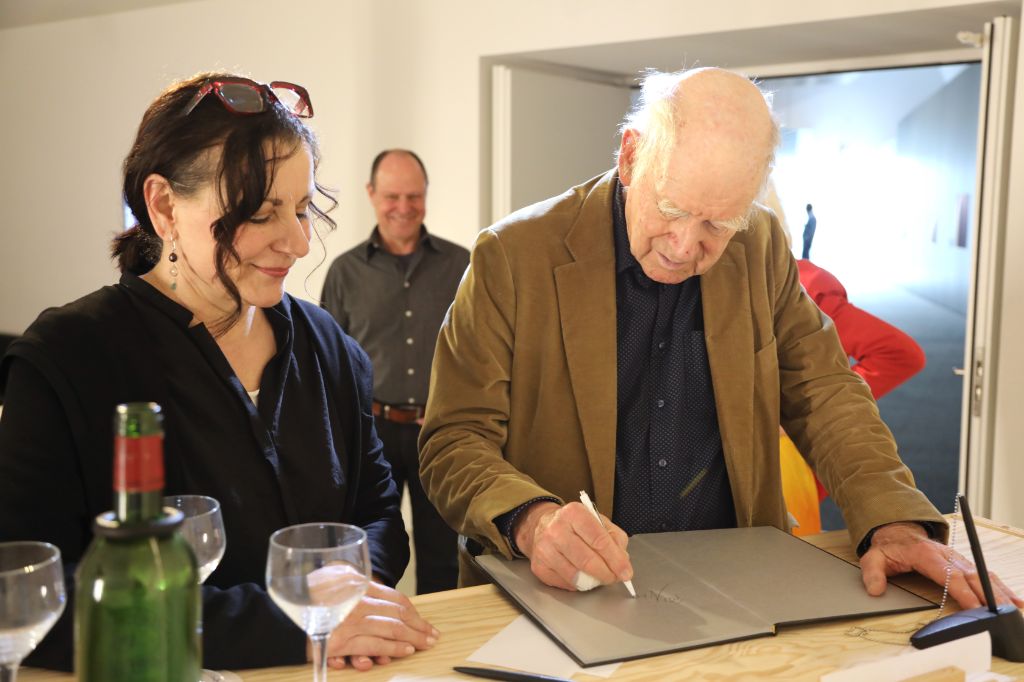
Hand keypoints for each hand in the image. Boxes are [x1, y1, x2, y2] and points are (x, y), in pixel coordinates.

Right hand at [304, 580, 438, 670]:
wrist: (281, 619)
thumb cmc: (309, 602)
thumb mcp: (335, 584)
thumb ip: (357, 588)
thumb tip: (382, 600)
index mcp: (358, 586)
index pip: (395, 599)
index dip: (414, 612)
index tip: (425, 622)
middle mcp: (356, 602)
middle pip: (397, 615)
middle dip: (418, 627)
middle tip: (432, 636)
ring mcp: (350, 622)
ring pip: (390, 630)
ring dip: (411, 639)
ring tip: (423, 644)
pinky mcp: (341, 642)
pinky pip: (373, 645)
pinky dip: (391, 648)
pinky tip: (403, 651)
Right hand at [513, 501, 631, 590]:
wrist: (542, 525)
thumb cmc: (574, 525)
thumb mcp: (598, 521)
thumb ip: (614, 538)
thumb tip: (622, 561)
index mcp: (574, 513)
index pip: (599, 540)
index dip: (616, 560)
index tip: (626, 572)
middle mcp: (556, 529)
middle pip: (587, 560)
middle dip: (606, 574)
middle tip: (614, 578)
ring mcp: (545, 549)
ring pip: (576, 575)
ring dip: (593, 581)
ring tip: (600, 577)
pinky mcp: (539, 566)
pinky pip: (565, 583)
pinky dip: (578, 584)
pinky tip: (582, 576)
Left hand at [859, 522, 1023, 608]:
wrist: (897, 532)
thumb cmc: (889, 548)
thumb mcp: (873, 557)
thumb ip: (872, 573)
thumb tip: (875, 590)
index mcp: (927, 555)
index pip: (950, 575)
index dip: (964, 592)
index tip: (975, 608)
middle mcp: (947, 555)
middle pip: (972, 576)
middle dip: (988, 596)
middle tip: (1000, 614)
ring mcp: (957, 558)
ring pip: (982, 574)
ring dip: (999, 592)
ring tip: (1013, 609)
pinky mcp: (963, 563)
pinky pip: (984, 573)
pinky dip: (1000, 586)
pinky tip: (1015, 599)